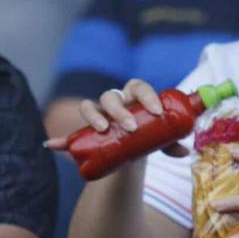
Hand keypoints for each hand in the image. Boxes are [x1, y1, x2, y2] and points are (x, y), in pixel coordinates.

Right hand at [44, 79, 188, 156]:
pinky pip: (71, 133)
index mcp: (134, 96)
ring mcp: (99, 115)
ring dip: (93, 116)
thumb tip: (185, 150)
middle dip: (120, 110)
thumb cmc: (149, 137)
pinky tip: (53, 145)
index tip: (156, 111)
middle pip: (112, 95)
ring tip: (102, 130)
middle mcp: (115, 102)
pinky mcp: (87, 131)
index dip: (146, 95)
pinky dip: (61, 140)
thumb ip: (172, 143)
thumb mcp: (162, 140)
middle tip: (131, 127)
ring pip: (90, 105)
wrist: (133, 151)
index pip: (138, 86)